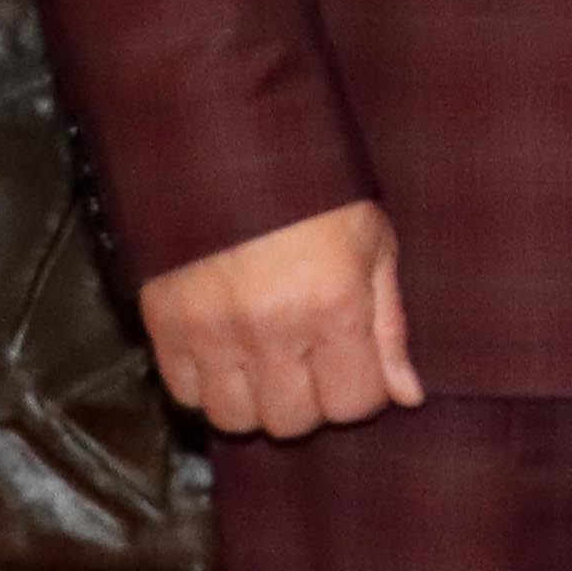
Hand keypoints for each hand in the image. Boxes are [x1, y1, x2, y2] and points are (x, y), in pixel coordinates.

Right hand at [136, 197, 418, 440]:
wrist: (226, 148)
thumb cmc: (314, 192)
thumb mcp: (373, 244)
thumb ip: (390, 327)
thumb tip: (407, 395)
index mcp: (334, 307)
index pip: (354, 404)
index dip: (361, 393)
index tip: (354, 367)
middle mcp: (272, 329)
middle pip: (292, 422)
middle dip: (309, 401)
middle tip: (309, 363)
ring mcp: (212, 331)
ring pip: (233, 419)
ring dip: (254, 401)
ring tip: (266, 362)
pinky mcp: (164, 324)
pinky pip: (182, 393)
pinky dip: (205, 384)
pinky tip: (225, 351)